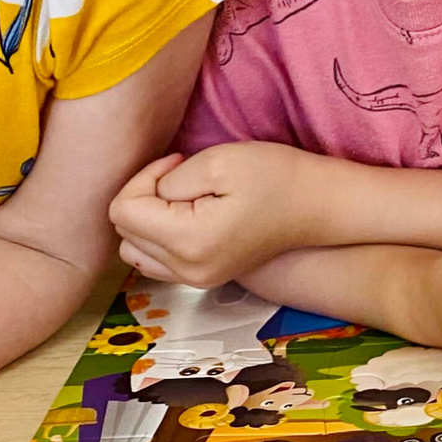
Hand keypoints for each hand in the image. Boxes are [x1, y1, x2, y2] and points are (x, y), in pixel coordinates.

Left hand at [110, 143, 313, 288]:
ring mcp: (195, 280)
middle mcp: (187, 270)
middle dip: (144, 196)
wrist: (318, 205)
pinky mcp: (202, 278)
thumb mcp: (218, 162)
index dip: (144, 178)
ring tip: (183, 197)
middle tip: (182, 177)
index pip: (123, 211)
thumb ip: (168, 181)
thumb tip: (153, 197)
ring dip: (148, 218)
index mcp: (188, 242)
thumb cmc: (276, 177)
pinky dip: (158, 236)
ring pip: (134, 249)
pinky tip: (186, 216)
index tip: (178, 165)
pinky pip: (154, 261)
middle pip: (124, 232)